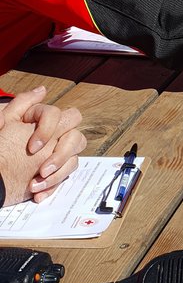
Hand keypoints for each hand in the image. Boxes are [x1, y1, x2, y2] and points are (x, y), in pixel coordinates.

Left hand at [0, 89, 85, 204]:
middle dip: (62, 153)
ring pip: (73, 160)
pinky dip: (51, 187)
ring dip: (57, 174)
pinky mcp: (54, 174)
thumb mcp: (5, 122)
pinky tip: (36, 192)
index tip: (32, 148)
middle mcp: (54, 137)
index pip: (61, 116)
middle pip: (76, 138)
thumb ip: (23, 103)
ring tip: (36, 184)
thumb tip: (43, 90)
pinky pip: (64, 179)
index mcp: (43, 122)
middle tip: (43, 168)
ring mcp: (55, 156)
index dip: (48, 131)